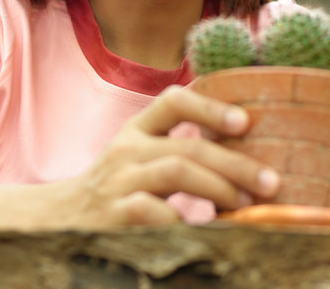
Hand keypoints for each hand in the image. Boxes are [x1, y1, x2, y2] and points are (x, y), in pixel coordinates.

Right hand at [43, 85, 281, 227]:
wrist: (59, 219)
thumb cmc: (118, 189)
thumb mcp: (139, 157)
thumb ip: (177, 146)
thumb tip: (248, 150)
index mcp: (137, 130)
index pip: (173, 101)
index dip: (212, 106)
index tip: (246, 122)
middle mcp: (126, 149)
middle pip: (188, 145)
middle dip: (236, 163)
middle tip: (271, 182)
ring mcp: (117, 181)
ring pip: (176, 171)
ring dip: (219, 187)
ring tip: (245, 206)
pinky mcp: (112, 214)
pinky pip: (152, 209)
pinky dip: (181, 218)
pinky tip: (199, 228)